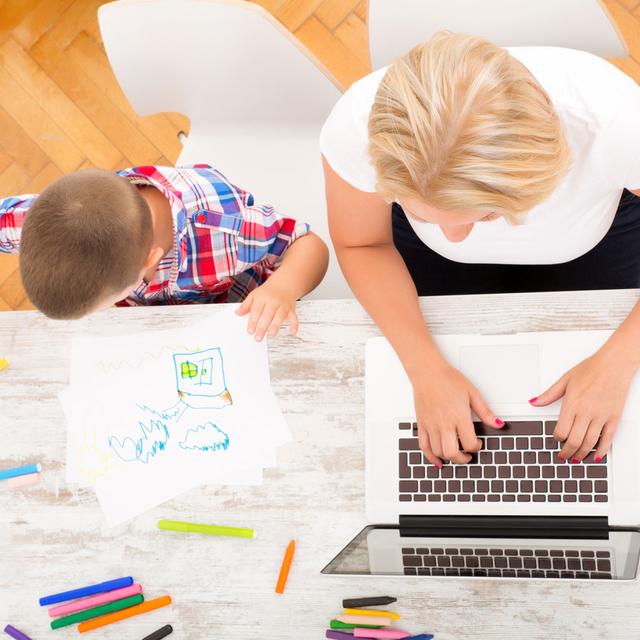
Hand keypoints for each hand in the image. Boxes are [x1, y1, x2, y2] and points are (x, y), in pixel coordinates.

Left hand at [235, 280, 298, 341]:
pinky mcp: (291, 309)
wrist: (283, 284)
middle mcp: (273, 301)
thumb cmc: (267, 292)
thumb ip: (246, 305)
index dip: (252, 321)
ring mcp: (283, 305)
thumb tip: (237, 313)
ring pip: (280, 316)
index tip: (250, 331)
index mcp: (262, 298)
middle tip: (258, 337)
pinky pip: (294, 317)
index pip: (256, 311)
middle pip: (267, 315)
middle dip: (263, 327)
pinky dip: (294, 325)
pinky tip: (292, 332)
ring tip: (271, 334)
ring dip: (276, 326)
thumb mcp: (254, 295)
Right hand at [413, 360, 504, 464]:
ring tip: (455, 454)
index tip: (478, 444)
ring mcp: (431, 425)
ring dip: (449, 458)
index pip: (469, 442)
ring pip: (438, 452)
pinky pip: (424, 446)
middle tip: (468, 456)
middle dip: (463, 459)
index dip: (476, 447)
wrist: (428, 372)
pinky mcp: (421, 424)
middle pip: (452, 452)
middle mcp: (444, 423)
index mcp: (459, 416)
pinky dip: (431, 457)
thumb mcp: (472, 393)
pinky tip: (437, 460)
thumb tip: (498, 424)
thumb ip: (485, 412)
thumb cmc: (448, 379)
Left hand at [531, 344, 635, 461]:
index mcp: (572, 404)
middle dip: (567, 452)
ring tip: (576, 458)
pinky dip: (601, 450)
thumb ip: (549, 394)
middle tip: (563, 456)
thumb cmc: (591, 369)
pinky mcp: (614, 418)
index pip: (561, 431)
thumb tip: (534, 402)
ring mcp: (601, 416)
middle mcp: (586, 412)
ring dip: (581, 454)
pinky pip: (608, 439)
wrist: (614, 364)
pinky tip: (596, 455)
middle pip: (574, 441)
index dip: (557, 439)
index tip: (556, 439)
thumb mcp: (565, 379)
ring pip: (590, 443)